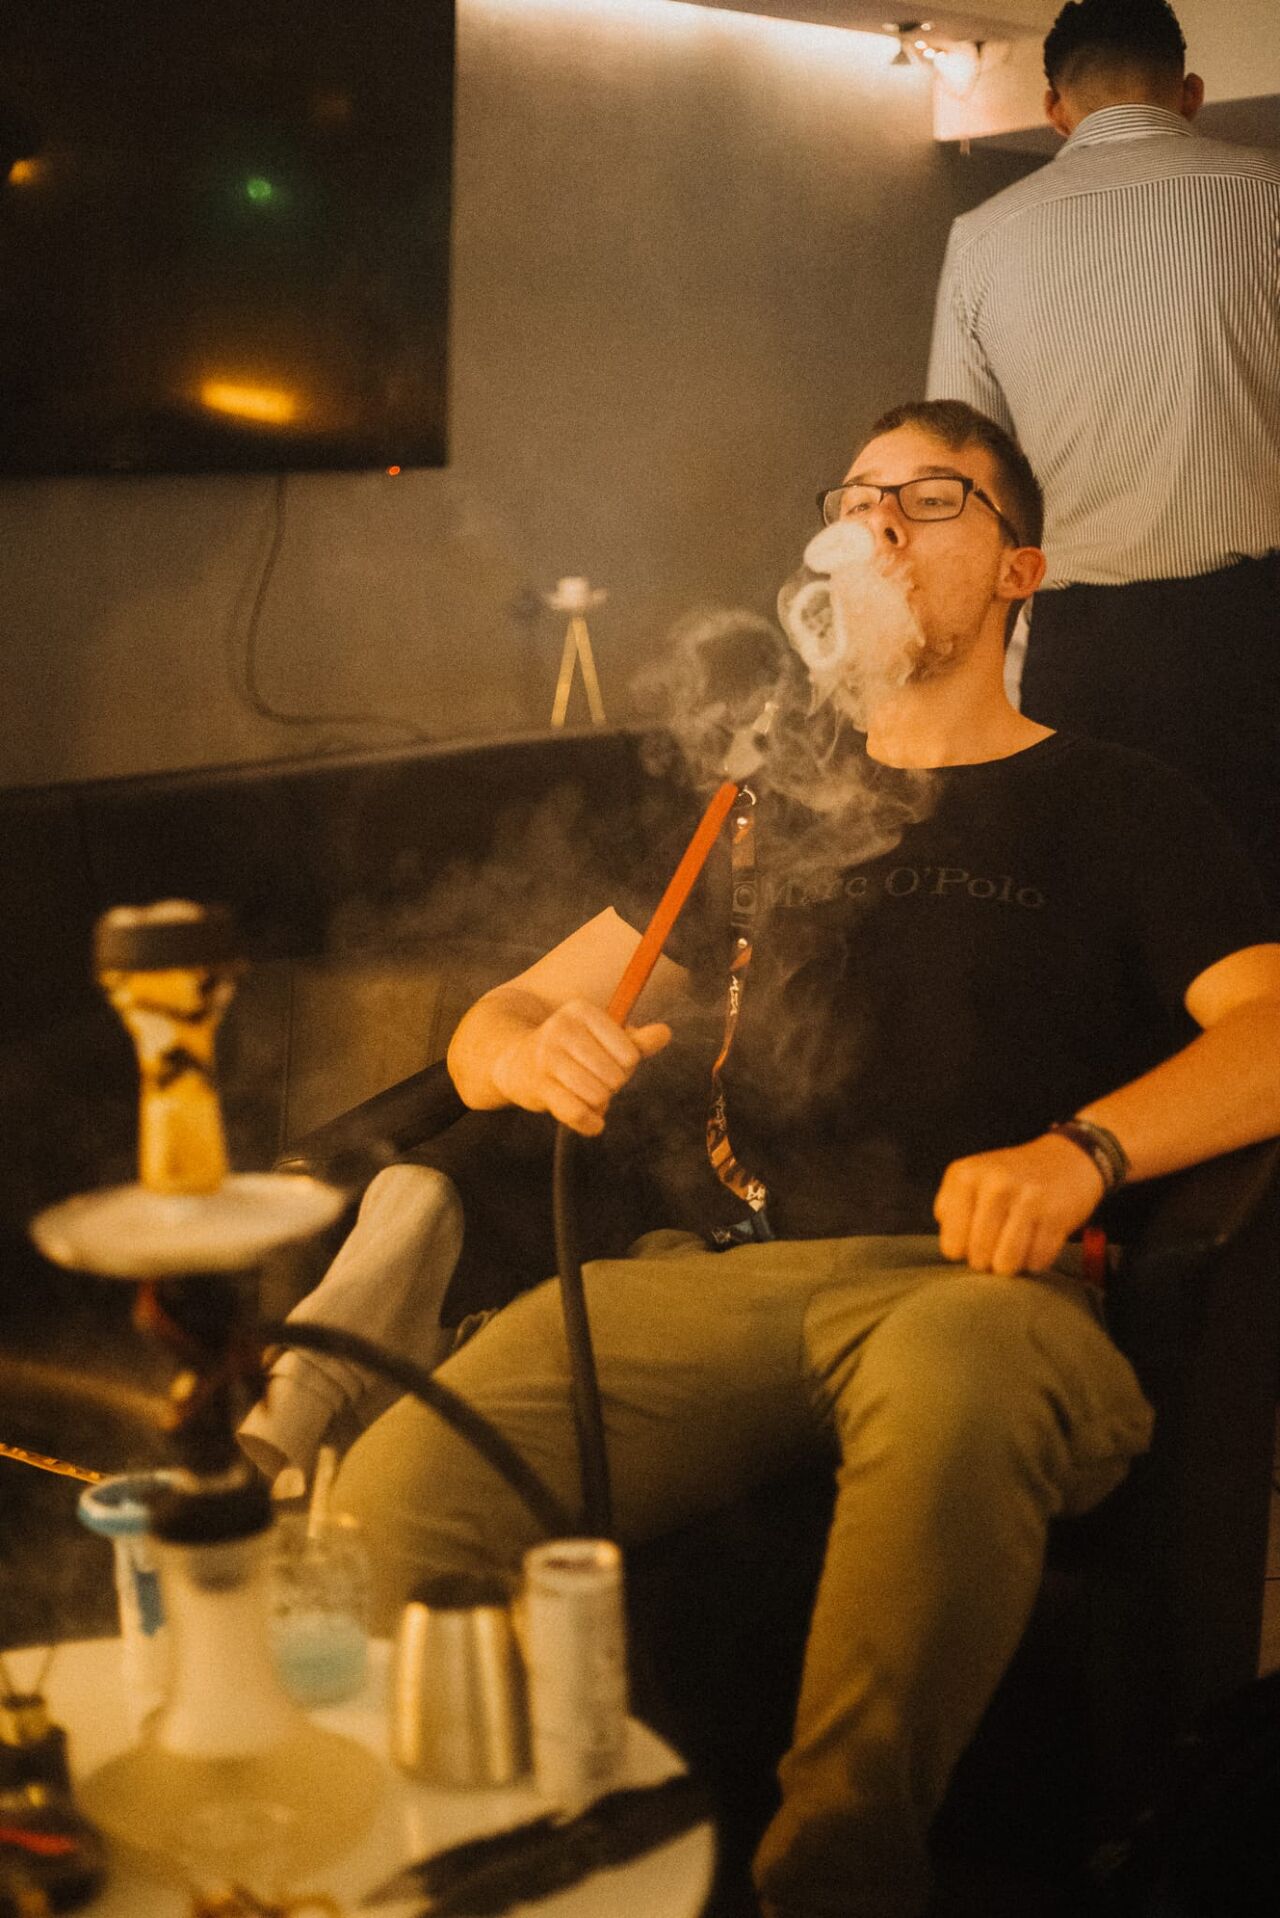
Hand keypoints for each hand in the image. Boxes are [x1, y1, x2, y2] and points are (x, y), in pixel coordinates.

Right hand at [490, 998, 671, 1136]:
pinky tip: (593, 1123)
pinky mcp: (537, 1085)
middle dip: (611, 1086)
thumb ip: (636, 1040)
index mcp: (582, 1010)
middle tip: (594, 1081)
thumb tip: (665, 1033)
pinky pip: (576, 1113)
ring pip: (597, 1095)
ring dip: (599, 1104)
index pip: (629, 1054)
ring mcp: (547, 1056)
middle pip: (615, 1076)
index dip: (626, 1066)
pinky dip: (590, 1123)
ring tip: (588, 1096)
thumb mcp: (601, 1038)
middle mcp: (562, 1028)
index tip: (608, 1062)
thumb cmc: (571, 1049)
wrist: (514, 1061)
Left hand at [933, 1134, 1104, 1275]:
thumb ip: (949, 1210)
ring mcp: (1028, 1198)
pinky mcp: (1056, 1214)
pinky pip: (1037, 1261)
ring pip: (1006, 1264)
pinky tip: (1036, 1240)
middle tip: (997, 1243)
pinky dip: (1036, 1260)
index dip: (964, 1252)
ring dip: (1011, 1265)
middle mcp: (995, 1184)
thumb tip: (953, 1248)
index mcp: (966, 1176)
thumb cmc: (1010, 1178)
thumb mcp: (970, 1178)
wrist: (1067, 1159)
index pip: (952, 1246)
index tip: (974, 1239)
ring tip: (1014, 1247)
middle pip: (979, 1258)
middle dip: (988, 1261)